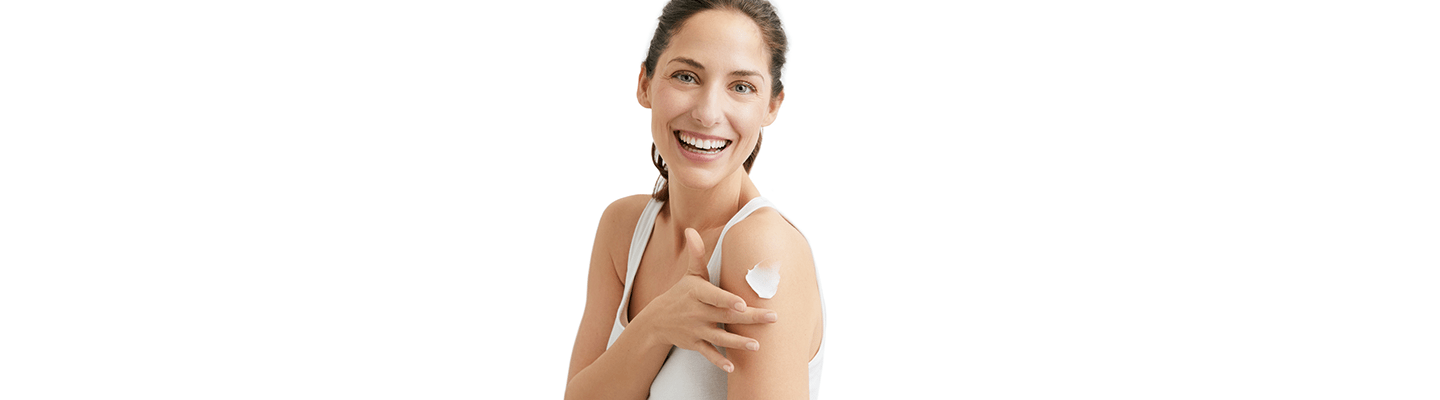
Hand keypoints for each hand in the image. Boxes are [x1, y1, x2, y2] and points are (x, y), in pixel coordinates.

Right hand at [629, 228, 778, 371]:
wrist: (657, 320)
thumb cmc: (680, 293)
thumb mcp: (688, 275)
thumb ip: (695, 255)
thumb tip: (690, 230)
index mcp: (698, 293)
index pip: (714, 297)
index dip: (727, 300)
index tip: (741, 303)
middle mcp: (698, 312)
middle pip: (726, 316)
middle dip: (749, 318)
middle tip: (772, 317)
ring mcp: (696, 330)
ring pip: (720, 337)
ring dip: (738, 343)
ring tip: (757, 346)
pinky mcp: (695, 344)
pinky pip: (708, 353)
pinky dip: (718, 361)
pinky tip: (732, 367)